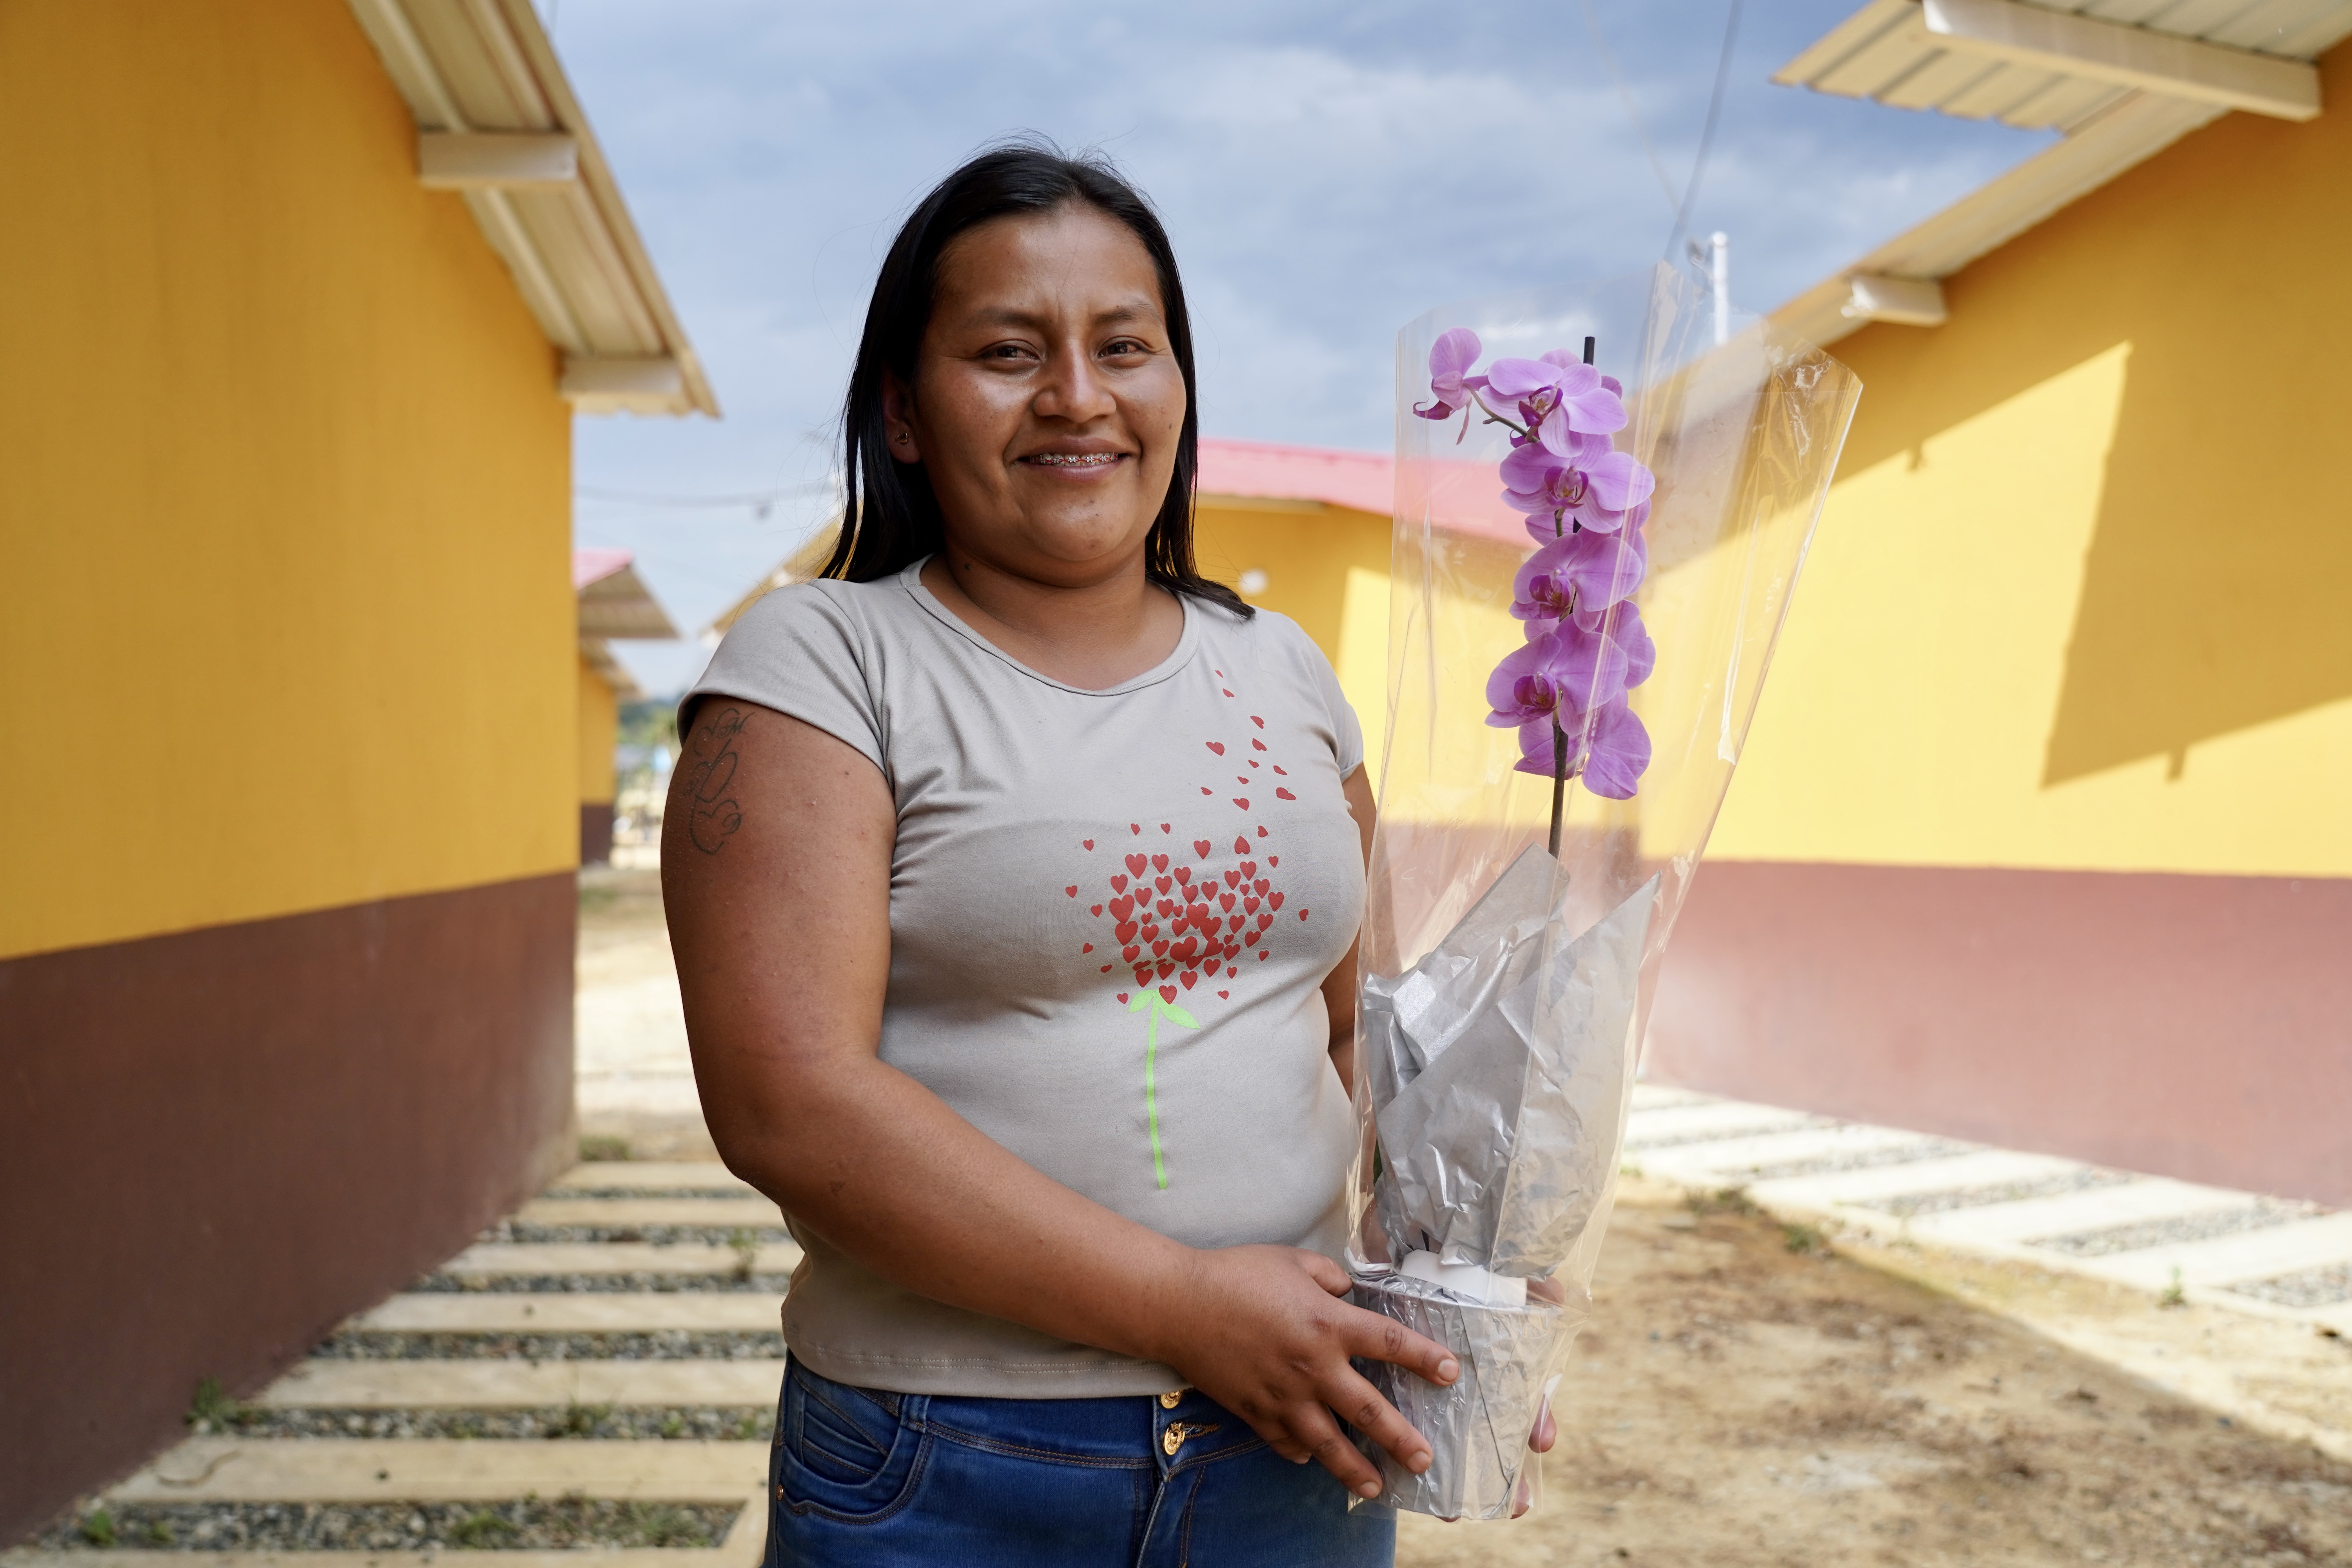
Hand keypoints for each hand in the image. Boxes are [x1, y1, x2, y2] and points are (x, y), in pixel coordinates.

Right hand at [1152, 1244, 1458, 1498]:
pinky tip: (1311, 1460)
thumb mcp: (1292, 1260)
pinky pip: (1284, 1441)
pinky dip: (1299, 1453)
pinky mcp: (1255, 1411)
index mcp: (1328, 1324)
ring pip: (1329, 1443)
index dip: (1425, 1358)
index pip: (1390, 1344)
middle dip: (1402, 1439)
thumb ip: (1329, 1277)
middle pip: (1369, 1412)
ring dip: (1356, 1469)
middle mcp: (1313, 1367)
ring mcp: (1283, 1396)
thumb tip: (1347, 1292)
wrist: (1178, 1304)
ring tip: (1378, 1487)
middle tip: (1425, 1459)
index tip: (1451, 1373)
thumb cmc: (1237, 1275)